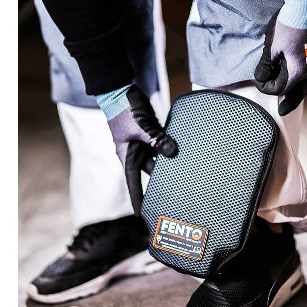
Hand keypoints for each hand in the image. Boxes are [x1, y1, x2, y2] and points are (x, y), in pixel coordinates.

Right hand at [96, 84, 176, 214]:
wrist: (120, 90)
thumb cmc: (123, 110)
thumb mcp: (140, 126)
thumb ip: (157, 140)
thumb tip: (174, 152)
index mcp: (127, 156)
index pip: (133, 183)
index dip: (138, 200)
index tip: (143, 216)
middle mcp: (135, 153)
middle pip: (150, 174)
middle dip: (161, 184)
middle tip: (175, 199)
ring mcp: (143, 143)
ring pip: (159, 159)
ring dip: (170, 164)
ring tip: (186, 178)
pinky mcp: (150, 134)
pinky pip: (163, 145)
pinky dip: (171, 149)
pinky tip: (185, 155)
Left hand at [253, 0, 306, 115]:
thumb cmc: (288, 26)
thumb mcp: (271, 47)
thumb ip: (265, 65)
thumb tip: (259, 77)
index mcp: (296, 72)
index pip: (279, 89)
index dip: (265, 88)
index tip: (257, 80)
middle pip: (299, 93)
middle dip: (289, 102)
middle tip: (282, 111)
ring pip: (306, 84)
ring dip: (296, 93)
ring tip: (290, 97)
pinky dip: (301, 81)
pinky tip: (296, 77)